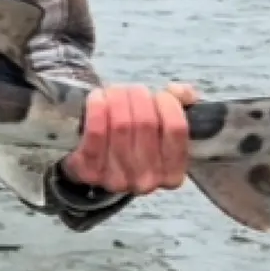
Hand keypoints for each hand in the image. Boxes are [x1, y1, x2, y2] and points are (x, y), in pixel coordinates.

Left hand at [62, 82, 200, 195]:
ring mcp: (117, 179)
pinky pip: (96, 133)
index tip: (160, 94)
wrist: (93, 165)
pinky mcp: (90, 171)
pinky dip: (97, 108)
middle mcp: (146, 181)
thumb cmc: (133, 142)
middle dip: (137, 96)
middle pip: (145, 123)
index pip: (176, 129)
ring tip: (114, 92)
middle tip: (130, 89)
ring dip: (117, 98)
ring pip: (121, 125)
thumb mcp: (161, 129)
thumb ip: (179, 105)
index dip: (169, 103)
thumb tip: (179, 91)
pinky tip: (97, 98)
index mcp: (172, 174)